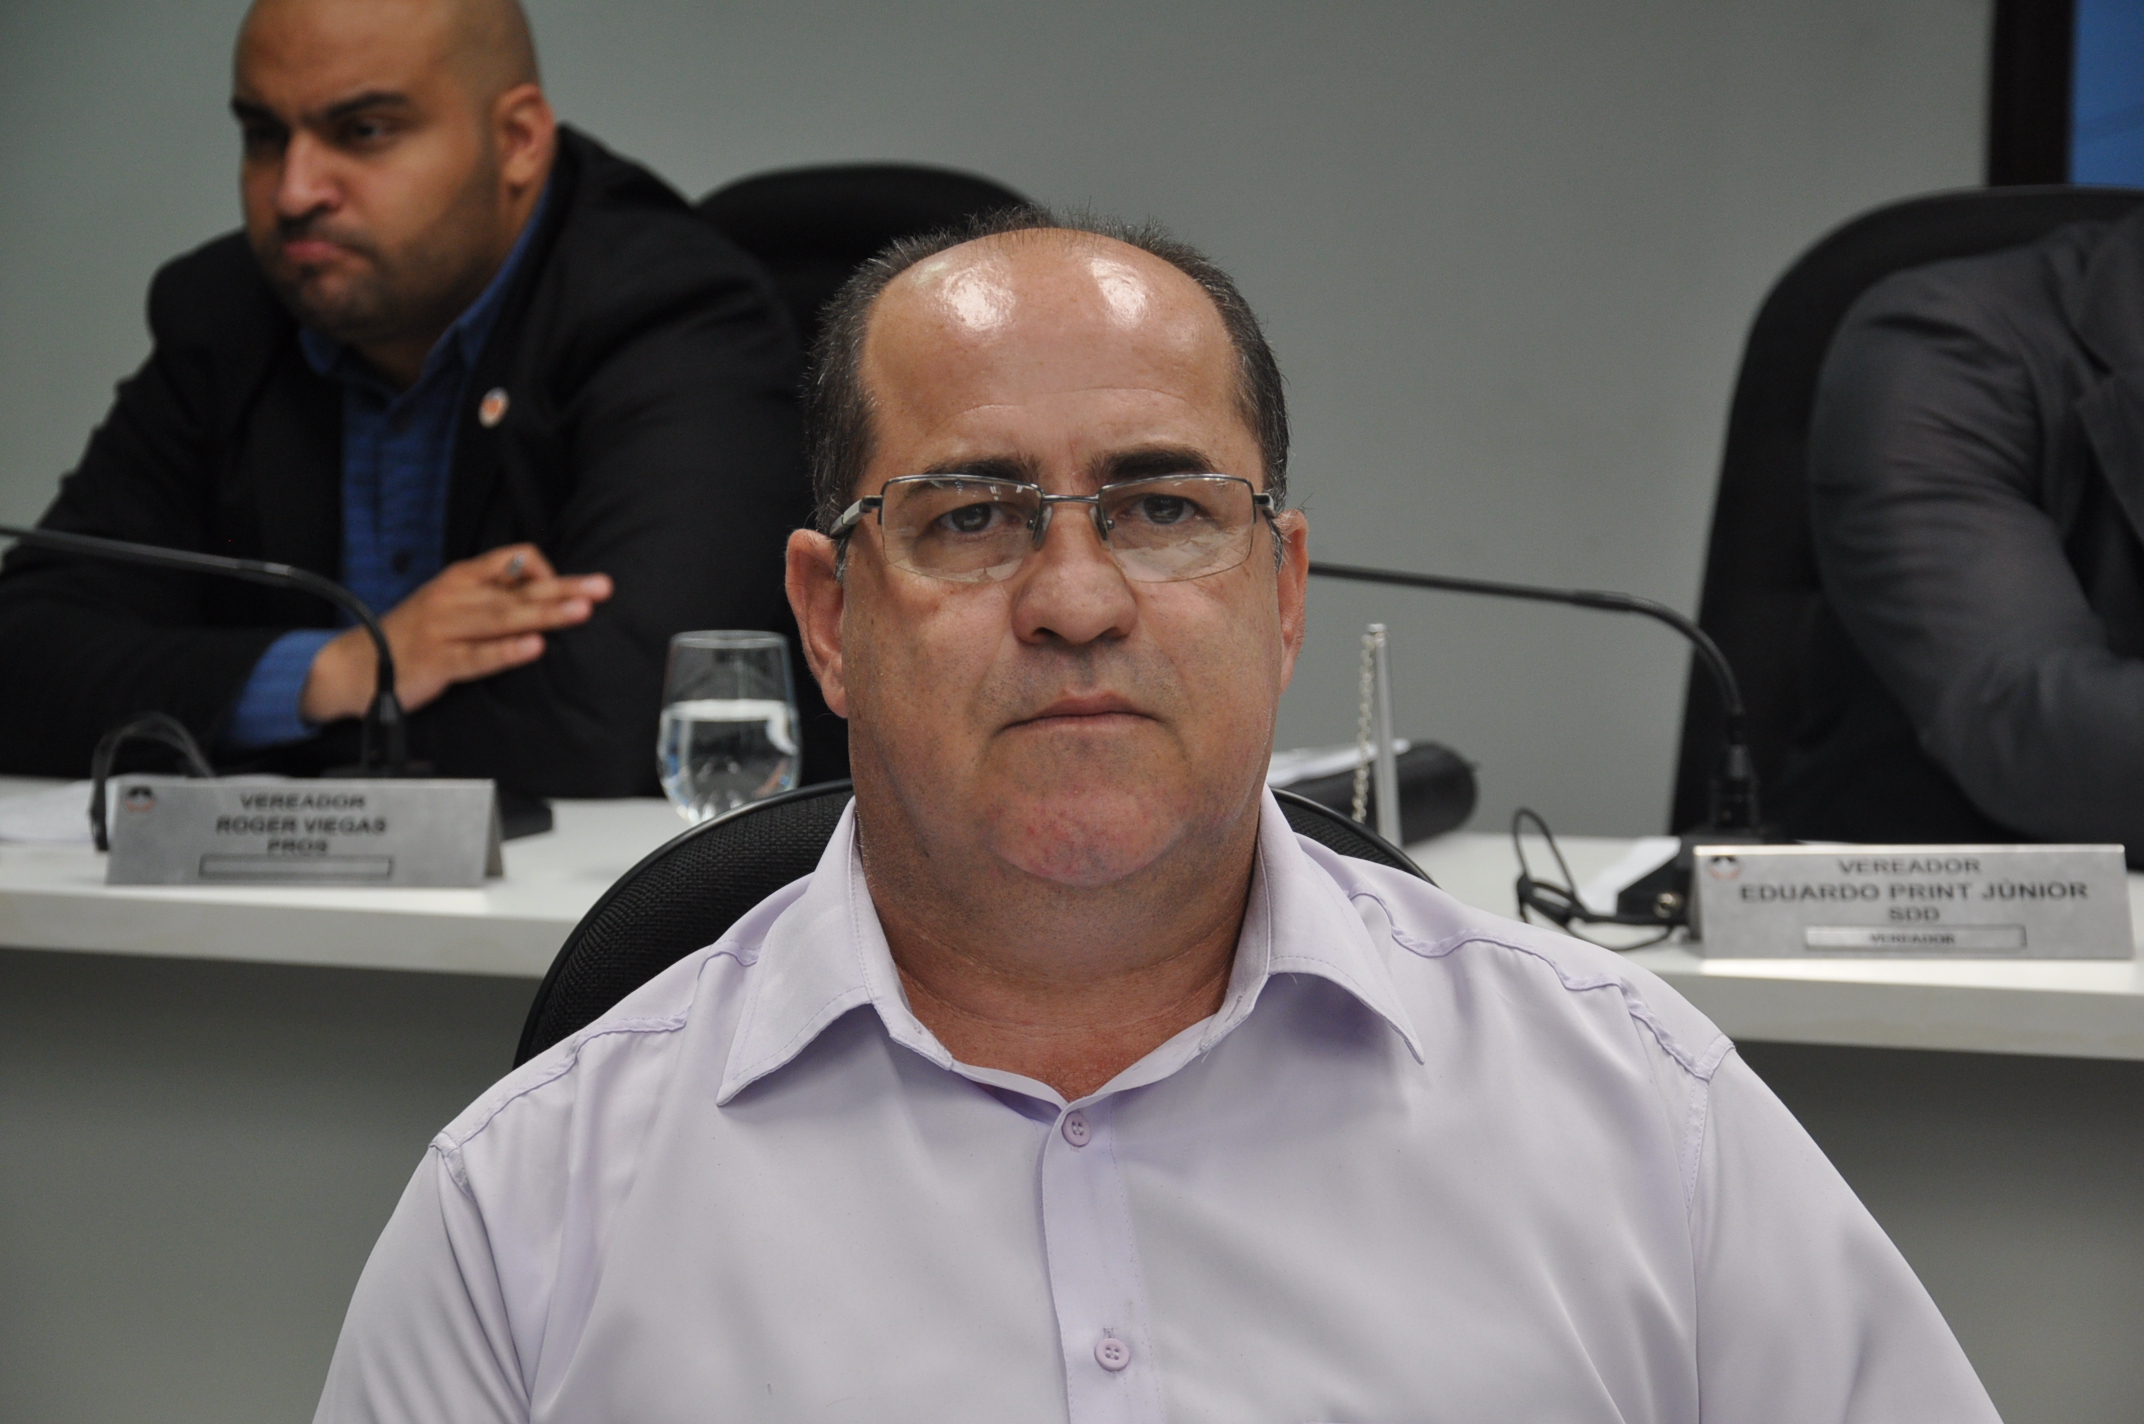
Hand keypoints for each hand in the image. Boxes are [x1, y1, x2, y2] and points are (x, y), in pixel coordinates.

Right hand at [299, 544, 612, 721]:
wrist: (353, 666)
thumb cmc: (413, 636)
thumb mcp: (450, 604)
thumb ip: (491, 595)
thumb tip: (544, 590)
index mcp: (460, 580)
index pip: (511, 560)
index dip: (545, 571)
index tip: (572, 588)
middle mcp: (453, 598)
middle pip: (517, 590)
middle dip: (564, 588)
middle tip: (602, 587)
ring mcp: (444, 629)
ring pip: (502, 619)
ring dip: (544, 615)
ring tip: (580, 611)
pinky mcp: (437, 662)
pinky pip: (477, 657)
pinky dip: (507, 652)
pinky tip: (534, 649)